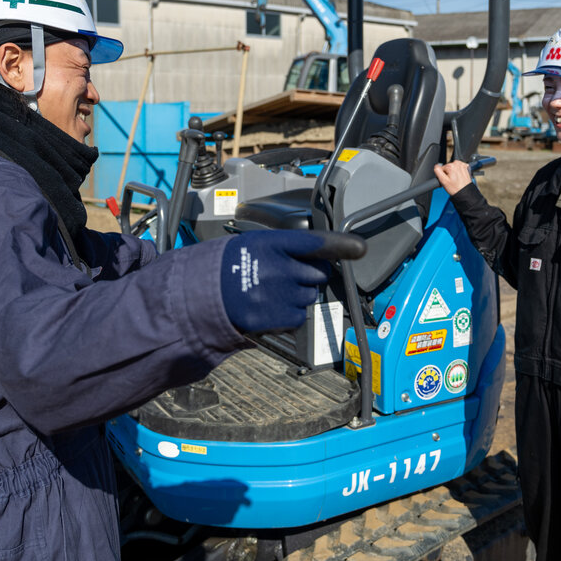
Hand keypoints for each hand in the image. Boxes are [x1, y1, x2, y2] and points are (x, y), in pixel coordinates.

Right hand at [220, 231, 362, 332]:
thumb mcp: (251, 244)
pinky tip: (269, 309)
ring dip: (297, 296)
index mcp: (271, 244)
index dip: (340, 245)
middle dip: (308, 276)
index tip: (360, 248)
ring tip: (271, 294)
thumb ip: (282, 248)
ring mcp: (278, 294)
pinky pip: (298, 317)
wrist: (200, 295)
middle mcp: (278, 267)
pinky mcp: (275, 317)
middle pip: (317, 274)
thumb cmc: (226, 267)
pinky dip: (288, 316)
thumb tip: (314, 255)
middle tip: (286, 278)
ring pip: (309, 296)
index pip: (314, 242)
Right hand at [433, 161, 472, 195]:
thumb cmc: (455, 188)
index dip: (443, 175)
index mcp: (451, 166)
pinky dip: (458, 171)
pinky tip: (459, 176)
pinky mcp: (466, 167)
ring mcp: (462, 165)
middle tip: (451, 180)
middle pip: (448, 167)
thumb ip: (438, 171)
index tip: (446, 180)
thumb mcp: (443, 181)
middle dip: (448, 173)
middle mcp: (457, 164)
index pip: (442, 168)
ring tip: (455, 179)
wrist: (465, 192)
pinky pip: (459, 167)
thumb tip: (436, 166)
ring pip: (453, 167)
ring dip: (453, 172)